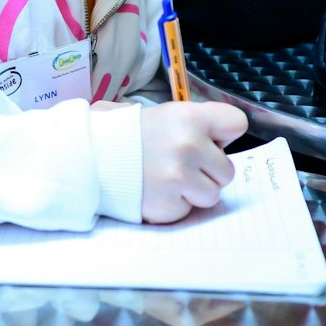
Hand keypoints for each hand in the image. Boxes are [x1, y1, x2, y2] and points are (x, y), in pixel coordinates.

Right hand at [138, 102, 245, 222]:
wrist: (90, 157)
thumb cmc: (128, 135)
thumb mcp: (163, 114)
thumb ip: (197, 122)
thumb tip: (222, 137)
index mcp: (189, 116)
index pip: (236, 123)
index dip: (223, 135)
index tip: (209, 140)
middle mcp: (188, 145)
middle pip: (227, 170)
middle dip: (208, 171)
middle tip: (181, 164)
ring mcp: (179, 177)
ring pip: (212, 194)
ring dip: (193, 191)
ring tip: (168, 178)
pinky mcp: (169, 205)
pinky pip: (188, 210)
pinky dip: (175, 205)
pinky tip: (156, 191)